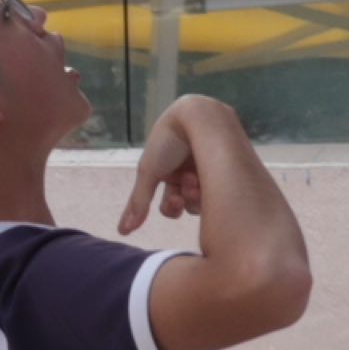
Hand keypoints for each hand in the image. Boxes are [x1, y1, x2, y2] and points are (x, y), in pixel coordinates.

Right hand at [120, 96, 234, 233]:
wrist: (197, 117)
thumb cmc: (168, 142)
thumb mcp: (149, 172)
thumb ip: (137, 202)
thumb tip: (121, 232)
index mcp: (170, 171)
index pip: (168, 201)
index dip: (170, 207)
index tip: (173, 203)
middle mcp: (189, 172)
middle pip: (188, 202)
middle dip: (184, 201)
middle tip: (185, 194)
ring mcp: (209, 170)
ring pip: (205, 197)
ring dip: (196, 192)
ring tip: (196, 178)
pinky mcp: (227, 169)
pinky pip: (220, 188)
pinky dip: (212, 185)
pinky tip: (209, 174)